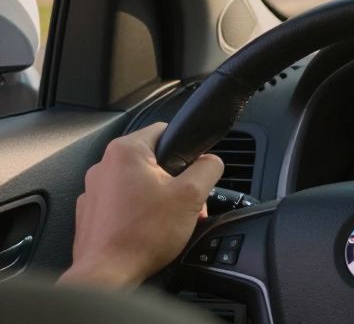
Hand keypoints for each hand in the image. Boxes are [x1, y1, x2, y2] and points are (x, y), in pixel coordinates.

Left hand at [58, 123, 223, 288]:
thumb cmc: (144, 235)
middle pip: (153, 160)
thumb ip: (209, 168)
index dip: (187, 149)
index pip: (165, 131)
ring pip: (138, 183)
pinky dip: (138, 212)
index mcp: (126, 152)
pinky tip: (148, 231)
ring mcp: (92, 191)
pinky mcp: (89, 213)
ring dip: (158, 197)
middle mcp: (103, 166)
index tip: (193, 171)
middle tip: (187, 204)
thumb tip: (212, 161)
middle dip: (175, 180)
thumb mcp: (192, 195)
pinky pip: (122, 203)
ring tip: (169, 222)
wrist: (107, 275)